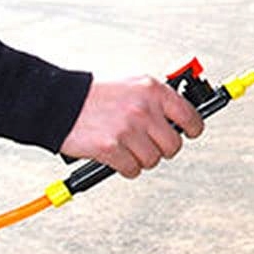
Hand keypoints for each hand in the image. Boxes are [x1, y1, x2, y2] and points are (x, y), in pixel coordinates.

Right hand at [60, 77, 205, 178]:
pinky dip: (127, 168)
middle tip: (153, 146)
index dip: (194, 128)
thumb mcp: (132, 84)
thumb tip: (178, 118)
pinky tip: (120, 159)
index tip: (192, 132)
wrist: (59, 102)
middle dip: (164, 149)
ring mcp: (128, 129)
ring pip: (153, 160)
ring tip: (131, 150)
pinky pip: (132, 169)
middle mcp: (144, 109)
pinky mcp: (110, 148)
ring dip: (143, 159)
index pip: (190, 115)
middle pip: (173, 144)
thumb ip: (156, 99)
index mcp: (153, 90)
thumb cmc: (95, 94)